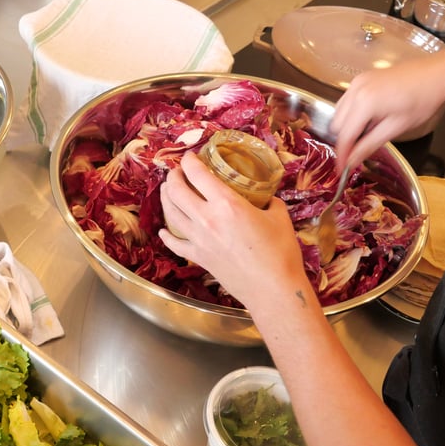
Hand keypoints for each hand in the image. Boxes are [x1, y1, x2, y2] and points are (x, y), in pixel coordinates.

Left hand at [158, 152, 311, 314]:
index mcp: (227, 204)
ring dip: (165, 199)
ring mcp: (199, 240)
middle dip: (173, 177)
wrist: (272, 289)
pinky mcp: (198, 257)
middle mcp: (207, 219)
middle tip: (176, 172)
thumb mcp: (279, 216)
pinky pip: (174, 244)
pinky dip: (166, 235)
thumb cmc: (280, 253)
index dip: (190, 161)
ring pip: (170, 214)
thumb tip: (265, 196)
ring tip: (167, 191)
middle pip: (176, 191)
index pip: (198, 174)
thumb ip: (268, 201)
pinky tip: (163, 230)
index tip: (190, 157)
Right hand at [330, 59, 444, 170]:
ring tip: (368, 132)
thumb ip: (369, 145)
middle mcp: (356, 90)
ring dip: (347, 126)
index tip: (342, 168)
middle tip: (358, 150)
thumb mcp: (397, 127)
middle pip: (336, 125)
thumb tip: (352, 161)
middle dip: (346, 139)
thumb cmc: (423, 99)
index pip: (344, 136)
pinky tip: (369, 117)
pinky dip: (352, 113)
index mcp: (365, 103)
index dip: (342, 154)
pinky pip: (346, 101)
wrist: (436, 74)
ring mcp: (356, 82)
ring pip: (339, 113)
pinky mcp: (360, 79)